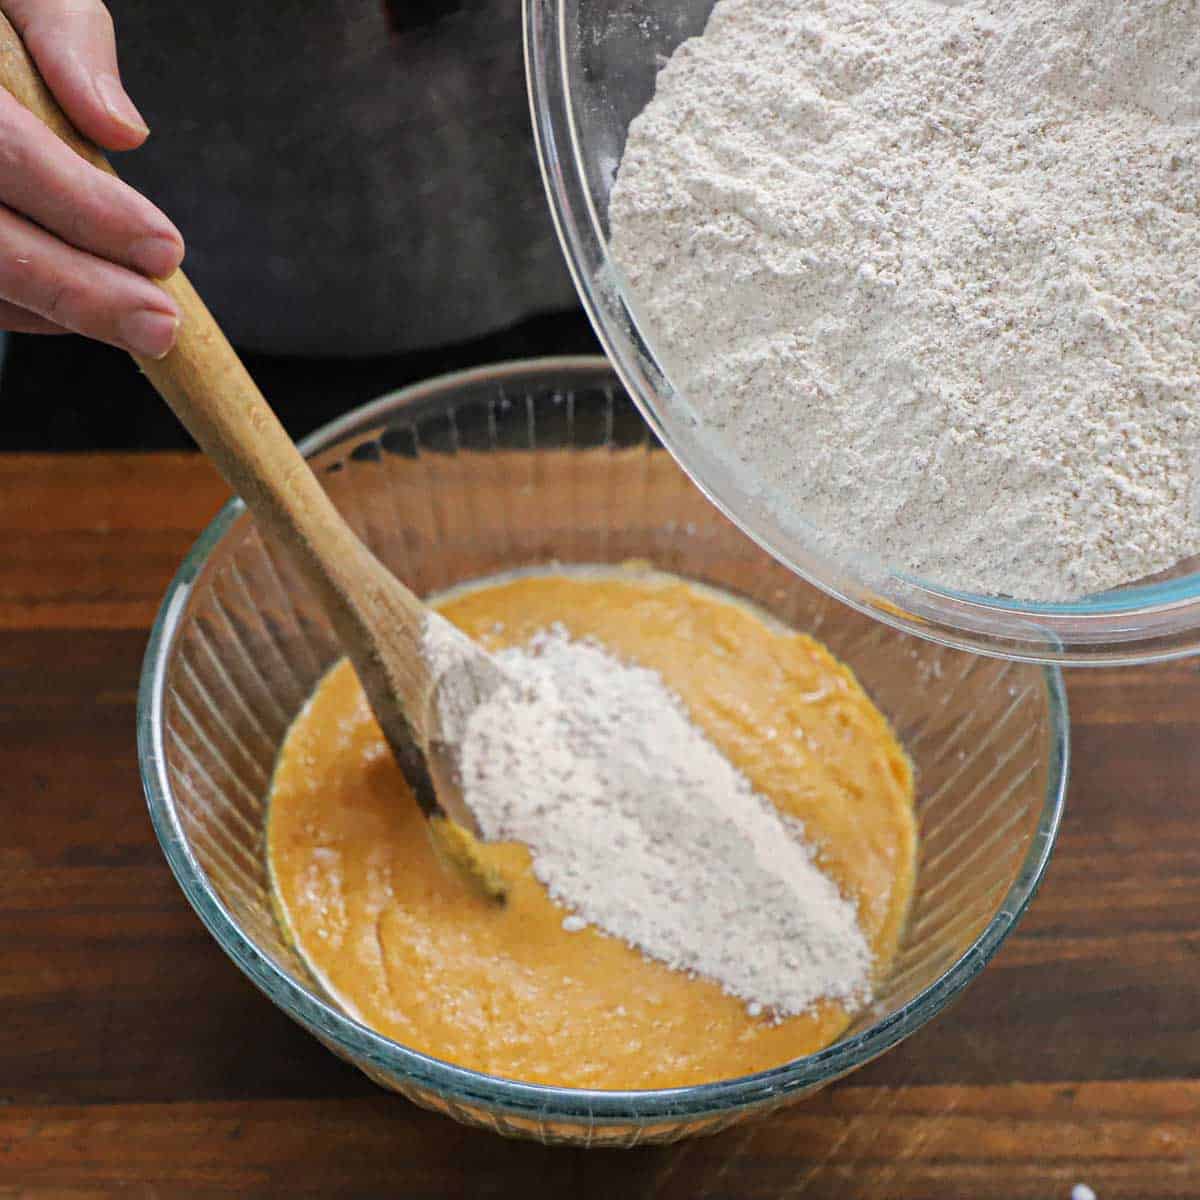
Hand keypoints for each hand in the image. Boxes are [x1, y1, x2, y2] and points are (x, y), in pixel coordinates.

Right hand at [0, 0, 181, 356]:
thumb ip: (64, 33)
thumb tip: (122, 130)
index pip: (4, 148)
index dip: (86, 207)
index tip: (166, 248)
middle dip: (79, 292)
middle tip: (161, 326)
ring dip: (57, 311)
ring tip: (136, 322)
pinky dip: (24, 308)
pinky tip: (77, 305)